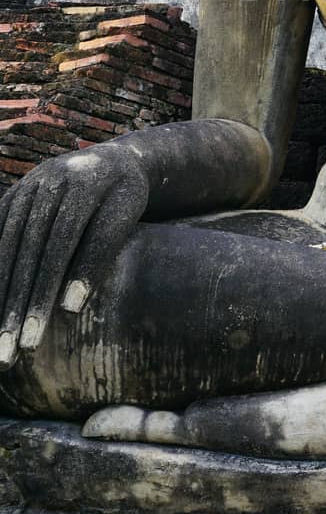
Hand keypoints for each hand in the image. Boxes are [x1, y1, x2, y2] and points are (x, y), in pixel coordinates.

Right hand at [0, 144, 148, 370]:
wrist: (116, 159)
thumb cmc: (126, 197)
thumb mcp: (126, 215)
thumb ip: (100, 254)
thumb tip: (69, 308)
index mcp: (82, 186)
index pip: (58, 250)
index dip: (42, 295)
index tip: (33, 339)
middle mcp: (48, 182)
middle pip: (26, 253)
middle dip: (13, 305)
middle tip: (6, 354)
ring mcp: (27, 187)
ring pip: (5, 247)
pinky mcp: (14, 195)